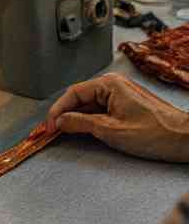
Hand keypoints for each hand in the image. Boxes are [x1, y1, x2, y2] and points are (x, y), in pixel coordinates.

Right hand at [45, 74, 188, 162]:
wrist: (184, 139)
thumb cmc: (155, 132)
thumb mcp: (110, 130)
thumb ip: (80, 123)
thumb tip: (59, 122)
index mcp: (109, 84)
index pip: (72, 94)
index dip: (57, 111)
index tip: (49, 127)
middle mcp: (114, 86)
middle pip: (78, 99)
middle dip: (63, 115)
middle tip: (52, 132)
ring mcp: (120, 96)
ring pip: (88, 106)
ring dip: (75, 120)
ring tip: (64, 134)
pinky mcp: (124, 107)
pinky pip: (99, 111)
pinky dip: (87, 122)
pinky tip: (82, 132)